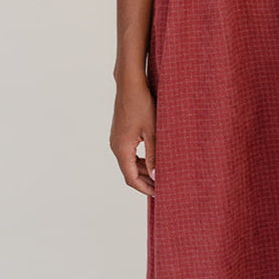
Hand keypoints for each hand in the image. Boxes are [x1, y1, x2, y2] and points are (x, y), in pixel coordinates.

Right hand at [110, 77, 156, 196]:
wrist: (130, 84)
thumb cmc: (142, 105)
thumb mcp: (153, 131)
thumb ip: (154, 155)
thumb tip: (156, 176)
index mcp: (122, 149)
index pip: (131, 178)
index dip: (145, 188)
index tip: (159, 194)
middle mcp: (116, 147)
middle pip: (129, 173)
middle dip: (145, 182)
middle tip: (163, 188)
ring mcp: (116, 140)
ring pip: (129, 164)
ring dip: (143, 172)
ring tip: (160, 177)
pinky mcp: (120, 134)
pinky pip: (129, 154)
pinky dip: (139, 161)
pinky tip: (152, 161)